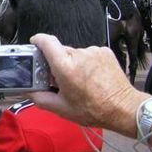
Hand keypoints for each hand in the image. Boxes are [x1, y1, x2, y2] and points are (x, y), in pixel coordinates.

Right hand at [29, 33, 147, 136]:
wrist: (124, 108)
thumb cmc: (94, 110)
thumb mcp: (61, 109)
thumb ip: (39, 98)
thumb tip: (26, 90)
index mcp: (65, 67)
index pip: (46, 41)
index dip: (38, 41)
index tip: (35, 45)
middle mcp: (78, 55)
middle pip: (59, 51)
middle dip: (56, 63)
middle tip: (61, 79)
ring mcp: (93, 52)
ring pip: (74, 54)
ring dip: (73, 64)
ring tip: (81, 81)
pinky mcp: (104, 52)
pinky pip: (88, 54)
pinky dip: (87, 63)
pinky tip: (92, 77)